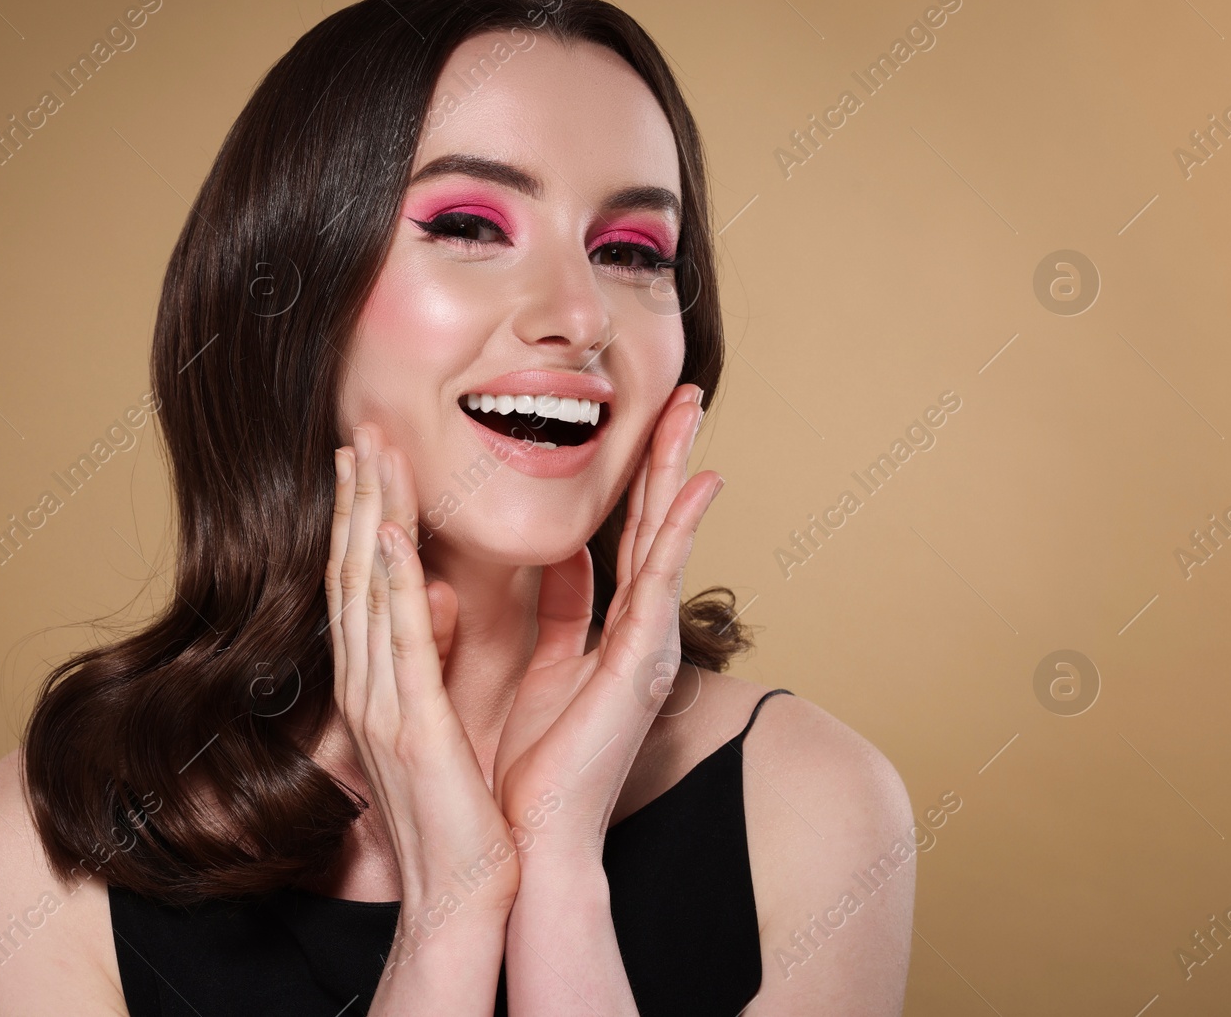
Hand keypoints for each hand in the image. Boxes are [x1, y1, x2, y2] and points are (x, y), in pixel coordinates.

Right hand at [325, 421, 520, 912]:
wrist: (459, 895)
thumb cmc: (458, 814)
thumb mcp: (441, 720)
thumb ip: (432, 656)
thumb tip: (434, 596)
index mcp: (378, 684)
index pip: (361, 584)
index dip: (361, 517)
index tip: (367, 460)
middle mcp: (367, 686)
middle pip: (352, 574)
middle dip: (356, 499)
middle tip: (357, 430)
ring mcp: (382, 706)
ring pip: (367, 593)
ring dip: (366, 519)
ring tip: (368, 455)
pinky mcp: (413, 727)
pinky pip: (398, 644)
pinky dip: (388, 586)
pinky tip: (385, 535)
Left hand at [491, 383, 723, 864]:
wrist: (533, 837)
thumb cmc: (532, 765)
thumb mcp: (540, 667)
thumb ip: (556, 612)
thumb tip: (560, 558)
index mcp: (610, 631)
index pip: (625, 536)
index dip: (634, 479)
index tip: (643, 424)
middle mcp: (637, 631)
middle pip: (651, 523)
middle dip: (665, 457)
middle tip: (682, 393)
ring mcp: (646, 644)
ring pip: (662, 535)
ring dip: (676, 469)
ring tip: (691, 408)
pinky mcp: (640, 662)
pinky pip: (661, 579)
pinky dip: (679, 528)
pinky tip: (699, 483)